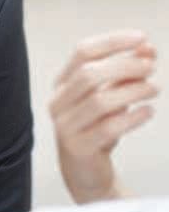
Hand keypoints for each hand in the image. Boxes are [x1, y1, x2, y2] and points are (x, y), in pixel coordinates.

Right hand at [49, 30, 158, 202]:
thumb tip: (147, 49)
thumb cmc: (97, 130)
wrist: (86, 173)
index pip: (83, 52)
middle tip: (151, 67)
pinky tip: (147, 112)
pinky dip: (132, 117)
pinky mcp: (78, 148)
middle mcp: (59, 102)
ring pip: (99, 101)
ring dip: (132, 91)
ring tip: (153, 89)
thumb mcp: (112, 97)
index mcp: (63, 84)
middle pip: (89, 74)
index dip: (113, 42)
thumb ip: (126, 73)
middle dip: (125, 66)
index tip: (141, 38)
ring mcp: (65, 126)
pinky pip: (108, 128)